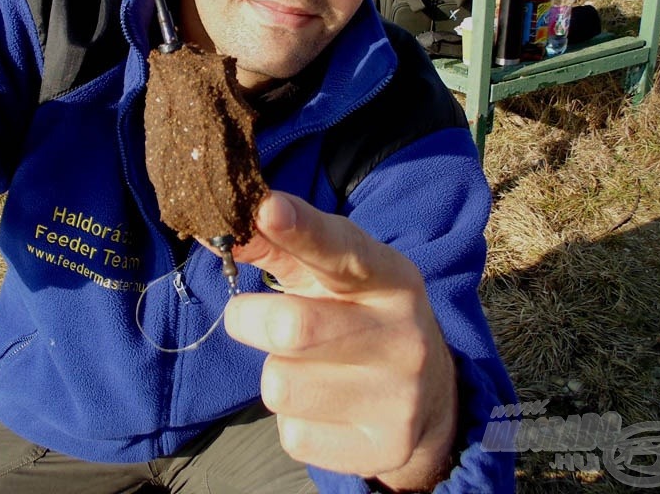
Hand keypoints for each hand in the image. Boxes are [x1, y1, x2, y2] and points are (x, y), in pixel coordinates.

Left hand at [223, 191, 456, 489]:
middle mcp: (403, 338)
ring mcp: (397, 399)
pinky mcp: (381, 449)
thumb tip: (228, 227)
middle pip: (291, 328)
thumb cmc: (361, 315)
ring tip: (307, 366)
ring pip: (280, 386)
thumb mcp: (335, 274)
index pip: (340, 250)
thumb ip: (281, 247)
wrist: (431, 398)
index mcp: (391, 279)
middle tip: (255, 317)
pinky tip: (324, 405)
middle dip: (250, 320)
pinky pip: (292, 434)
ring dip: (276, 372)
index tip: (266, 209)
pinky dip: (293, 419)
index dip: (300, 230)